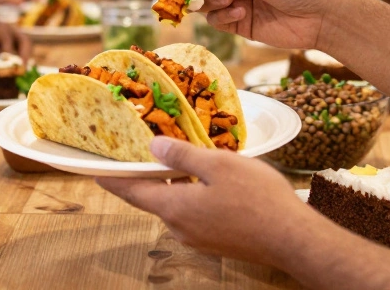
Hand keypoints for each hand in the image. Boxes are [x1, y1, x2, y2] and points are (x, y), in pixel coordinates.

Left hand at [97, 136, 324, 267]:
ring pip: (178, 206)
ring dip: (176, 185)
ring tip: (184, 161)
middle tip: (145, 154)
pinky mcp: (217, 242)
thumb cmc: (257, 199)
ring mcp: (199, 239)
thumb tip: (154, 148)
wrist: (292, 238)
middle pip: (155, 199)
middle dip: (149, 177)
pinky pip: (196, 215)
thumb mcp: (218, 165)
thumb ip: (182, 156)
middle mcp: (180, 228)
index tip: (96, 172)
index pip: (132, 192)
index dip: (113, 180)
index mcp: (175, 208)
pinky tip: (210, 182)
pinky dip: (193, 196)